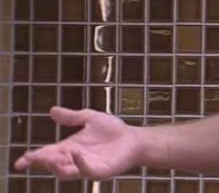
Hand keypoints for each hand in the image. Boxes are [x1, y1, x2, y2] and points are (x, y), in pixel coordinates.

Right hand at [14, 106, 143, 180]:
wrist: (134, 138)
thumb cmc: (113, 130)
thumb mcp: (89, 119)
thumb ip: (71, 117)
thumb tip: (51, 110)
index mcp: (70, 147)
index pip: (48, 154)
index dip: (34, 158)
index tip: (20, 162)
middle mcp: (75, 159)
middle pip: (53, 164)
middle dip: (41, 162)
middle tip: (30, 159)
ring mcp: (87, 167)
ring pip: (65, 172)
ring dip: (56, 166)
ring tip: (49, 157)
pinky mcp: (100, 171)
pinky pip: (87, 171)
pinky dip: (80, 163)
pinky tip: (77, 153)